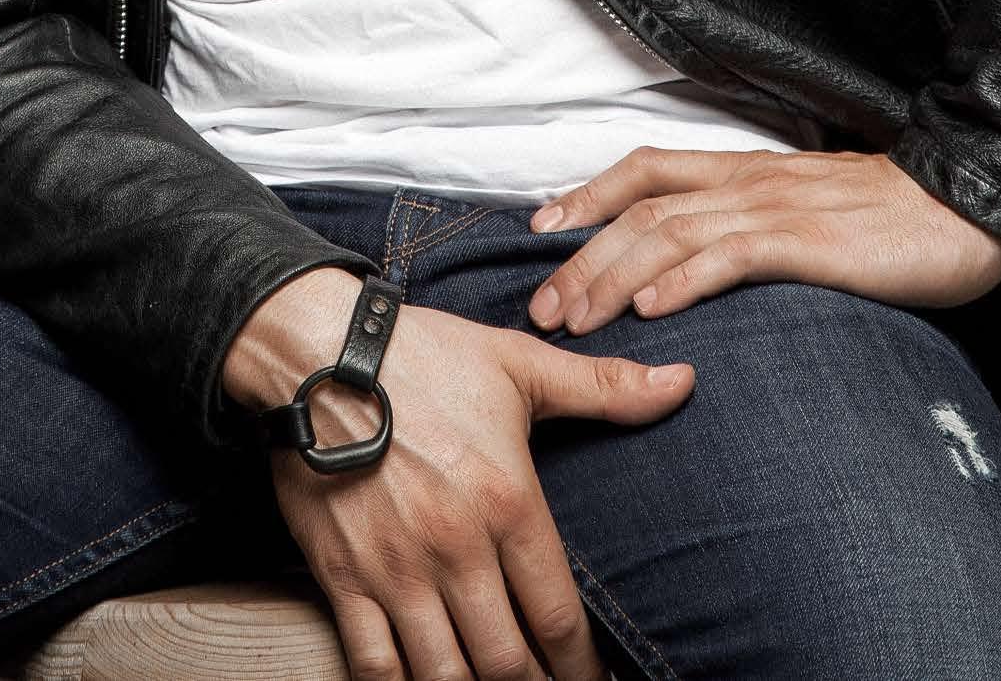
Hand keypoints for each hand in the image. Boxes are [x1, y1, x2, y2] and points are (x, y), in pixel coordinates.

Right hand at [260, 292, 694, 679]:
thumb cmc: (424, 355)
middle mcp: (457, 549)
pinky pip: (373, 666)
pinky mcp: (344, 578)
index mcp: (508, 502)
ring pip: (446, 676)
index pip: (558, 617)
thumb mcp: (519, 364)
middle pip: (507, 662)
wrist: (318, 351)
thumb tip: (683, 384)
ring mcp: (397, 570)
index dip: (583, 668)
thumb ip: (603, 388)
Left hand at [524, 146, 1000, 334]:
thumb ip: (758, 228)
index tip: (540, 230)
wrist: (968, 204)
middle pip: (641, 208)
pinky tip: (654, 311)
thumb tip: (707, 266)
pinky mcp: (808, 241)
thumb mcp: (810, 215)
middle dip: (582, 256)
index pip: (647, 170)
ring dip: (613, 276)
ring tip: (575, 319)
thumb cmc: (892, 219)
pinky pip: (731, 256)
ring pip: (670, 231)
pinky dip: (685, 281)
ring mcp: (776, 209)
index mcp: (747, 173)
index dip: (588, 195)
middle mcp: (749, 182)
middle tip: (541, 307)